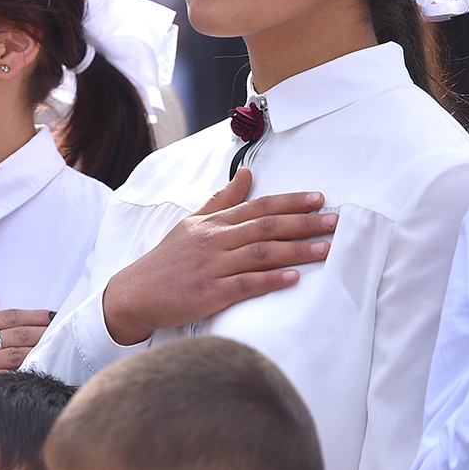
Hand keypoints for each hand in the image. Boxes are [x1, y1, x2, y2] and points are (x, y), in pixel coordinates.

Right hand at [0, 291, 52, 428]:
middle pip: (16, 335)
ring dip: (39, 351)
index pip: (7, 317)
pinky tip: (37, 371)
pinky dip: (20, 374)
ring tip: (59, 348)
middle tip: (65, 330)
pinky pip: (1, 378)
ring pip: (13, 355)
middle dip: (43, 332)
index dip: (32, 316)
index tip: (52, 315)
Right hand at [101, 167, 335, 346]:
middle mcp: (213, 241)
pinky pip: (245, 284)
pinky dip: (271, 280)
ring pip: (260, 253)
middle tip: (334, 221)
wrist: (134, 295)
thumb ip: (220, 201)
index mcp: (212, 224)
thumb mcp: (190, 224)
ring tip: (325, 248)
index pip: (257, 206)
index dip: (290, 202)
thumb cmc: (166, 262)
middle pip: (265, 226)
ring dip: (295, 249)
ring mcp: (212, 266)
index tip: (318, 198)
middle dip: (303, 223)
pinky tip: (294, 278)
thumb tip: (245, 174)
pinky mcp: (209, 293)